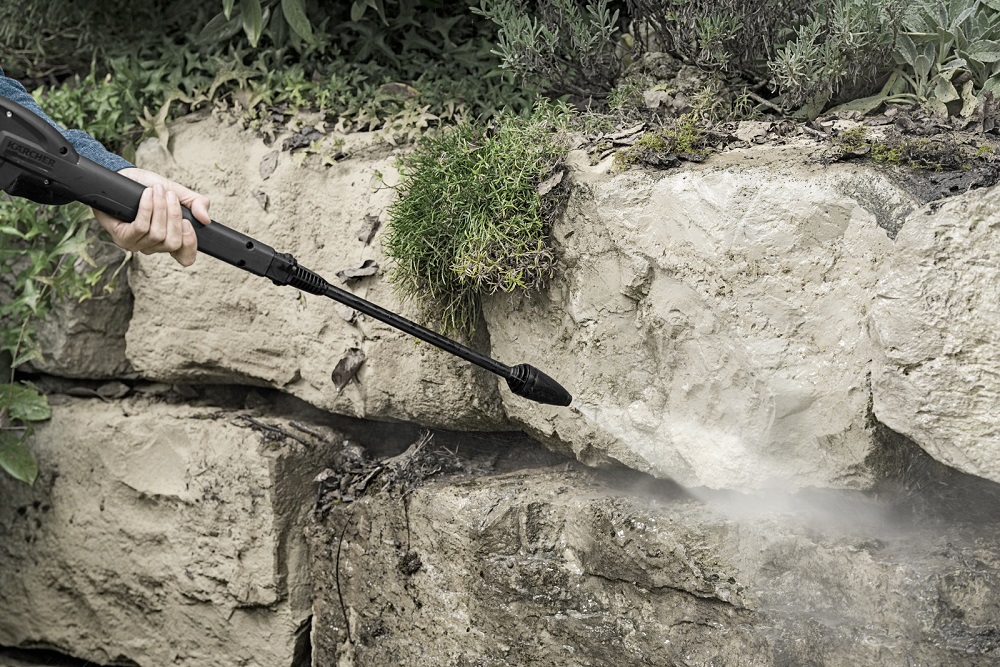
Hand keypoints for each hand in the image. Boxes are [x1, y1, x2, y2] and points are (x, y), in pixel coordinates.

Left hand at [91, 167, 211, 266]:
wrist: (123, 177)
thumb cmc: (148, 187)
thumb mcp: (178, 192)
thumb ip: (197, 204)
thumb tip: (206, 219)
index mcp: (169, 240)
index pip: (185, 258)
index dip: (190, 244)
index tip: (187, 223)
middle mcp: (153, 247)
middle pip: (173, 243)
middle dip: (174, 216)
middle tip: (170, 196)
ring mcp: (137, 245)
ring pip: (157, 234)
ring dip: (159, 208)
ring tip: (157, 190)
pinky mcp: (122, 238)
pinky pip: (141, 227)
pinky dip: (147, 209)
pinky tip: (147, 195)